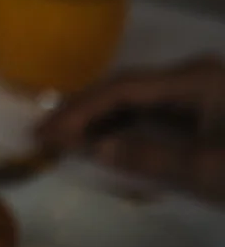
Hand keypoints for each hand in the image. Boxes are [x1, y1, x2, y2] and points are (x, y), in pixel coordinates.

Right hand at [36, 57, 224, 201]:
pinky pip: (150, 111)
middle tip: (43, 134)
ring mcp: (197, 91)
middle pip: (125, 88)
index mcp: (193, 80)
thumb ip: (147, 157)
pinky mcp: (200, 110)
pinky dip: (121, 124)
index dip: (81, 110)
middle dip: (83, 110)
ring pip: (135, 99)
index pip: (123, 89)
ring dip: (98, 117)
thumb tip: (93, 149)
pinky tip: (99, 138)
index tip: (48, 133)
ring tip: (62, 137)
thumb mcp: (203, 170)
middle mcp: (190, 76)